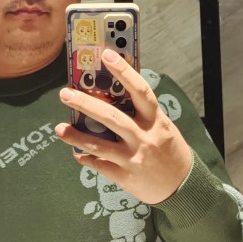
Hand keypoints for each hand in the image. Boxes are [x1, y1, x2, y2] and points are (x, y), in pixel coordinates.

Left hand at [56, 50, 191, 205]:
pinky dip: (86, 158)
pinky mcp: (125, 177)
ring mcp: (134, 158)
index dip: (124, 71)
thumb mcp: (162, 128)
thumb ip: (140, 116)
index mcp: (155, 121)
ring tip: (59, 128)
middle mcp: (144, 138)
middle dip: (85, 104)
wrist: (183, 186)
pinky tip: (76, 153)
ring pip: (99, 145)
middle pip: (111, 117)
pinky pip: (100, 165)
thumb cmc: (169, 151)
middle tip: (65, 93)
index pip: (140, 91)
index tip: (106, 55)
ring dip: (76, 136)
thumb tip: (110, 98)